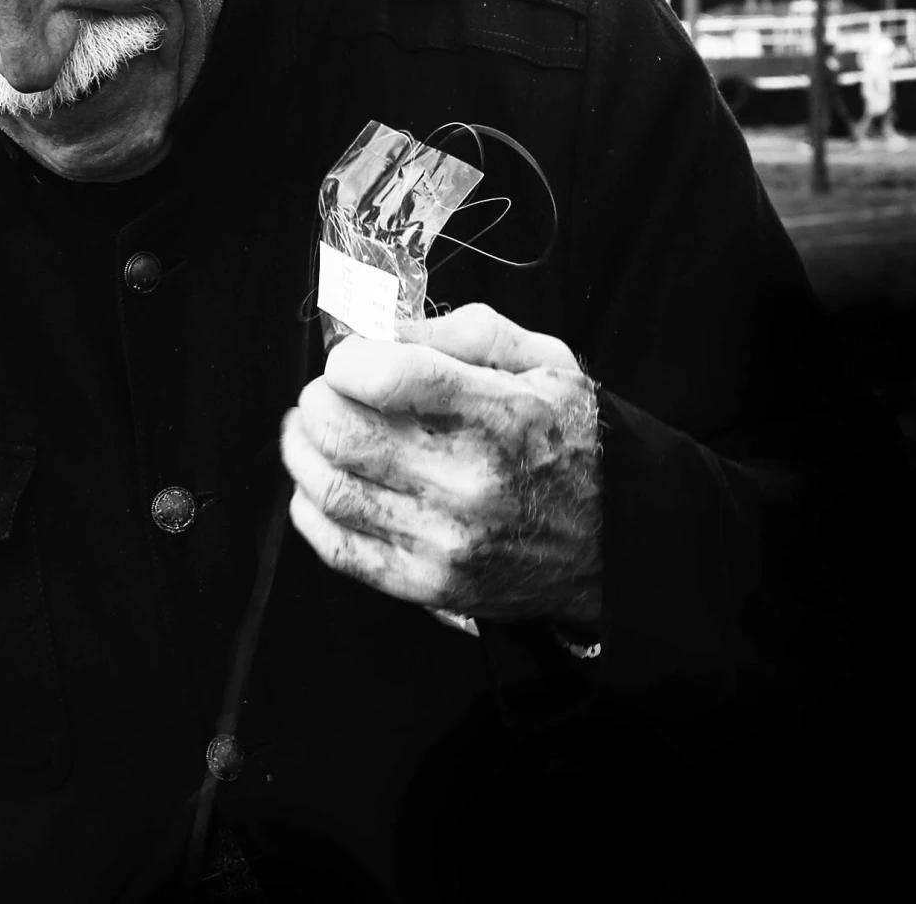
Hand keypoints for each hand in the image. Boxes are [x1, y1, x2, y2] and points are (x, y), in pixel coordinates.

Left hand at [280, 303, 601, 627]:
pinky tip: (316, 485)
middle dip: (317, 400)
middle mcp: (469, 482)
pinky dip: (310, 510)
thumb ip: (466, 333)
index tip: (349, 357)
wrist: (615, 543)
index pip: (391, 378)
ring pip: (331, 488)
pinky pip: (339, 548)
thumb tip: (386, 331)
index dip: (349, 360)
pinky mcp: (428, 585)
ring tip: (308, 430)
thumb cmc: (574, 442)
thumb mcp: (545, 362)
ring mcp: (444, 540)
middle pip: (345, 432)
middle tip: (324, 391)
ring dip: (300, 451)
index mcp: (501, 416)